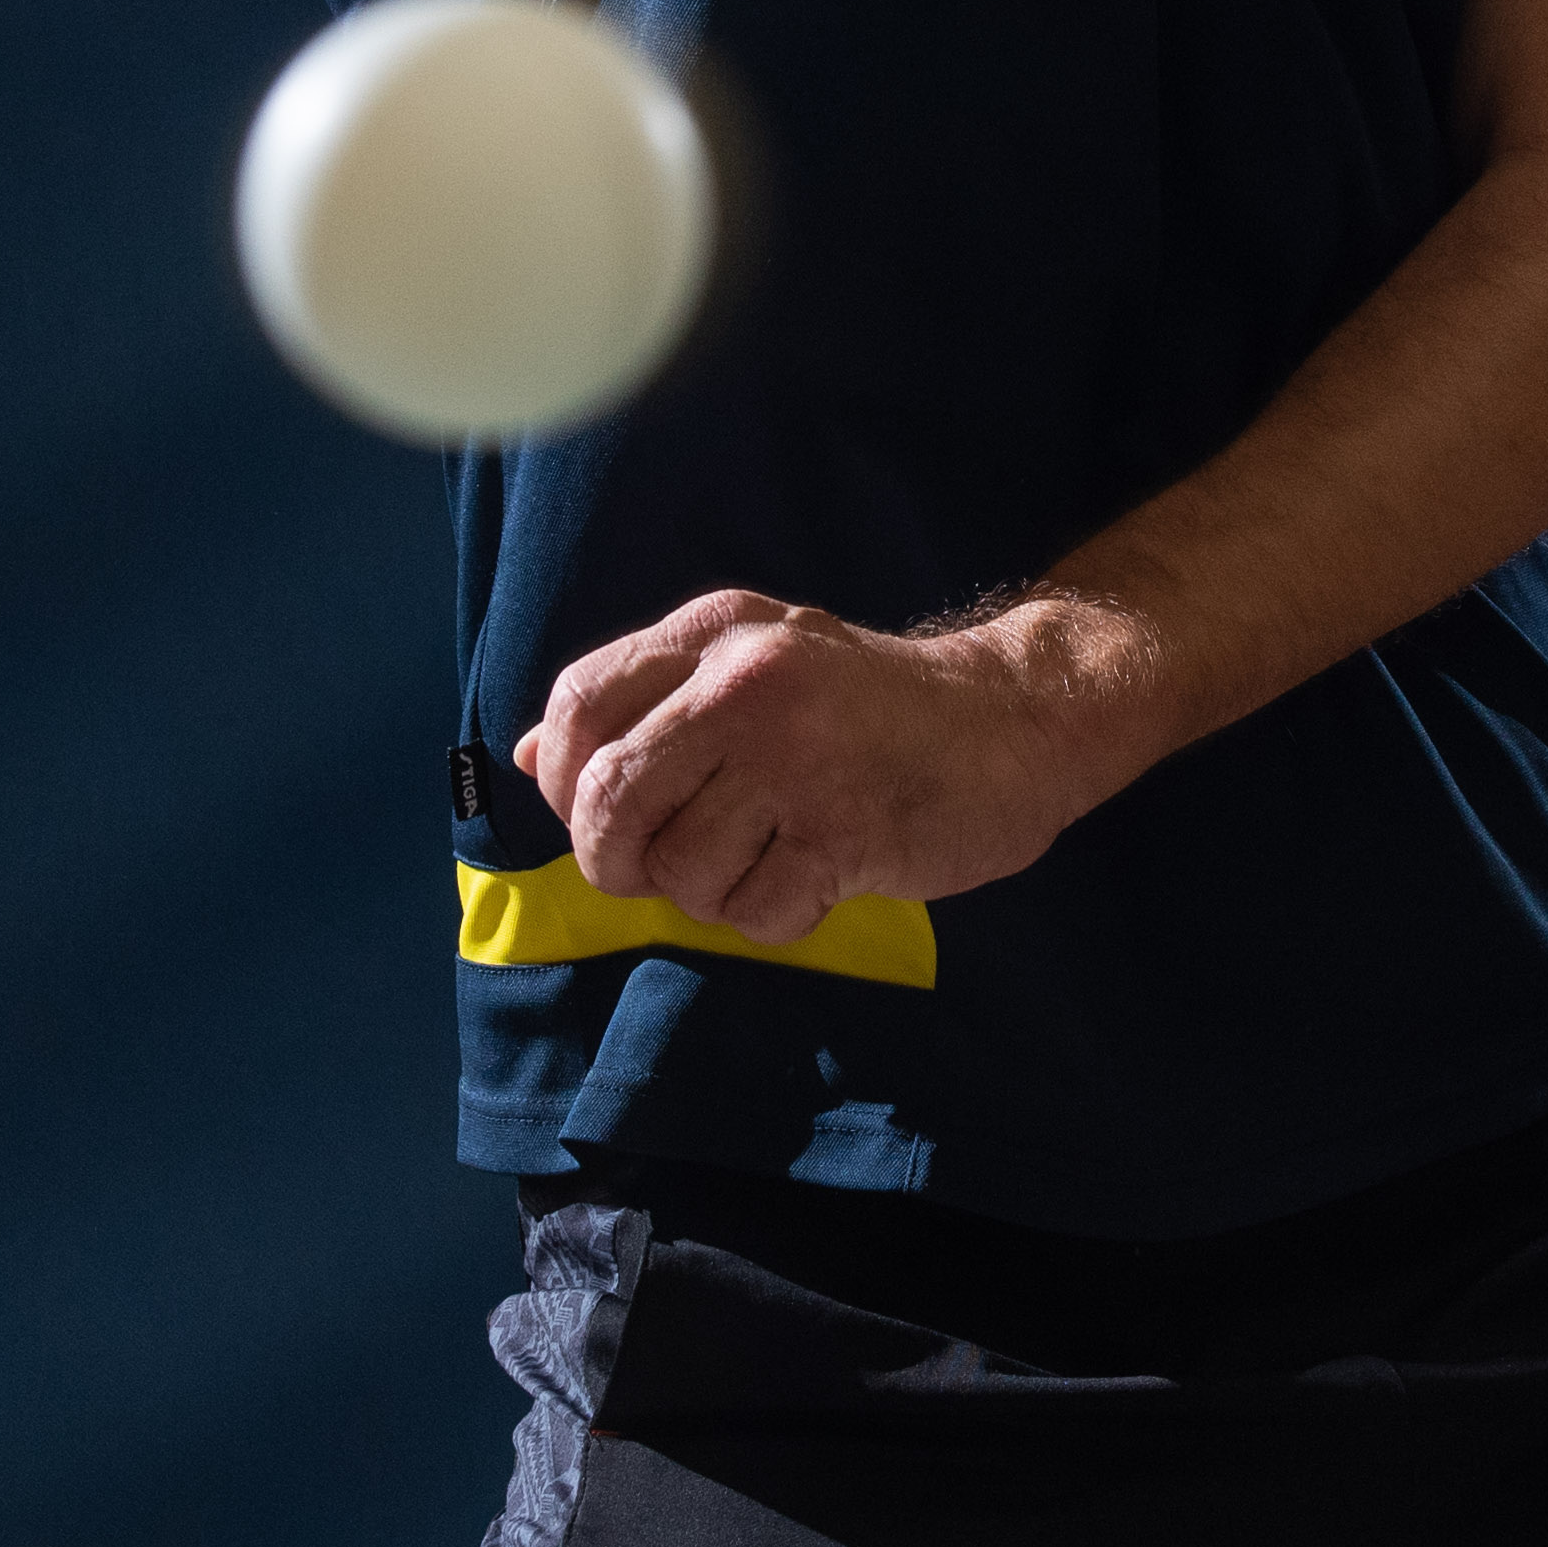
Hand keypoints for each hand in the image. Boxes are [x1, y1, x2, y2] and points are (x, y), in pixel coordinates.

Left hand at [518, 590, 1133, 946]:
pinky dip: (773, 915)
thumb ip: (644, 704)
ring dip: (710, 892)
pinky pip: (753, 913)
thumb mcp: (752, 663)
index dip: (567, 780)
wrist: (1016, 719)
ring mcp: (798, 758)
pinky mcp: (846, 831)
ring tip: (766, 855)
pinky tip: (815, 873)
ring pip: (678, 872)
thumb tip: (531, 758)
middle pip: (608, 802)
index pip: (579, 706)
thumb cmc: (868, 703)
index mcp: (715, 632)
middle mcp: (747, 683)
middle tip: (663, 864)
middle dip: (616, 860)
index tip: (604, 809)